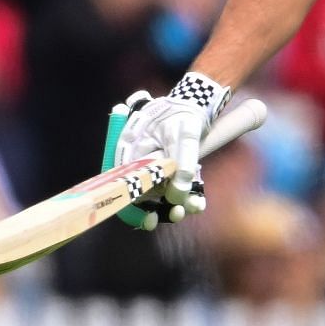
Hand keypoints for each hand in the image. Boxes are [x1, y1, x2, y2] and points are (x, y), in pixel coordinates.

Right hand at [110, 71, 230, 224]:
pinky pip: (173, 188)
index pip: (125, 184)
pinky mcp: (167, 169)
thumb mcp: (185, 137)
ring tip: (195, 205)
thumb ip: (181, 166)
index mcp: (130, 150)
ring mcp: (152, 165)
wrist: (197, 106)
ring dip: (177, 203)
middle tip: (178, 214)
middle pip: (142, 192)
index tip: (149, 220)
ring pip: (160, 193)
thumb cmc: (185, 116)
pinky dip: (186, 196)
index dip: (134, 205)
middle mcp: (138, 160)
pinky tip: (199, 201)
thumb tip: (177, 196)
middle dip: (161, 207)